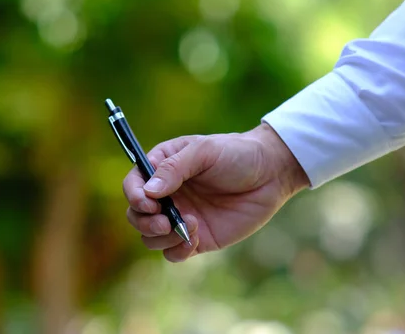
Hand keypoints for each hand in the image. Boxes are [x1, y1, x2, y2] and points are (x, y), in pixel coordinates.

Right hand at [122, 123, 309, 261]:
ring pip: (150, 238)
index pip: (133, 184)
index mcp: (161, 168)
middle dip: (145, 221)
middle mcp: (166, 195)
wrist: (271, 174)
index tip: (149, 203)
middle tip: (166, 220)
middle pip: (136, 215)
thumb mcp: (204, 151)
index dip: (134, 196)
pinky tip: (194, 237)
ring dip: (162, 237)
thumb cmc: (235, 153)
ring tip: (190, 225)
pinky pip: (173, 253)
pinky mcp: (196, 238)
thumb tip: (149, 191)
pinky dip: (178, 250)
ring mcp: (180, 217)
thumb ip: (174, 168)